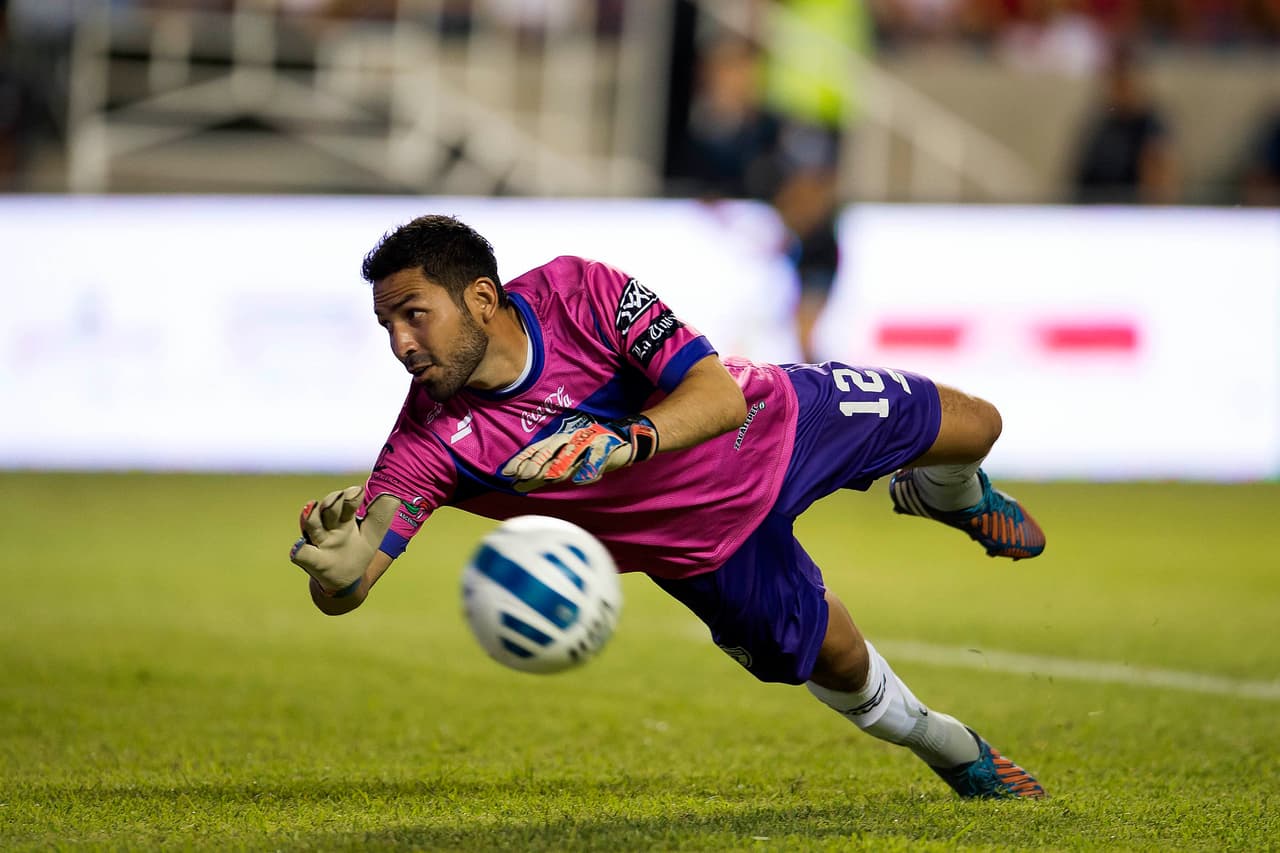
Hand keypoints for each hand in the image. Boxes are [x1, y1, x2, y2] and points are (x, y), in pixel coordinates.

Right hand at [288, 486, 395, 594]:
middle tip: (339, 498)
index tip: (359, 491)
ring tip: (314, 508)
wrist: (345, 580)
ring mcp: (319, 543)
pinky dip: (300, 550)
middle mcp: (330, 527)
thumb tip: (394, 497)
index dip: (351, 495)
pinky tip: (301, 547)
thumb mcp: (373, 534)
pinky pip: (301, 554)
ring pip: (311, 524)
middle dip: (332, 501)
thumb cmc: (357, 552)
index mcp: (346, 519)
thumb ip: (381, 516)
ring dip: (312, 516)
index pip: (346, 501)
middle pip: (328, 508)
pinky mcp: (311, 562)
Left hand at [502, 415, 657, 491]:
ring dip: (558, 466)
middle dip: (536, 464)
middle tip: (520, 476)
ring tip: (545, 477)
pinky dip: (590, 469)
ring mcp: (590, 441)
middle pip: (551, 452)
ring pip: (571, 454)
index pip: (538, 449)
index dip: (523, 460)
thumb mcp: (568, 458)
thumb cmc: (592, 451)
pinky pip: (597, 459)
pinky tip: (581, 481)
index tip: (507, 473)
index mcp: (562, 441)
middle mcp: (573, 439)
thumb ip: (548, 469)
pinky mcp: (607, 448)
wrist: (627, 439)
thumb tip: (521, 481)